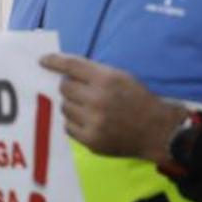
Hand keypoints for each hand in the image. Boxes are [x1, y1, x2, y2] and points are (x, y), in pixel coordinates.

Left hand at [41, 53, 188, 164]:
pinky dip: (75, 123)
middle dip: (69, 88)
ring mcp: (94, 122)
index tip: (42, 61)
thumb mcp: (120, 77)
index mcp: (107, 79)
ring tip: (91, 109)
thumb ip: (92, 72)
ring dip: (72, 106)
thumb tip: (59, 71)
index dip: (54, 61)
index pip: (71, 65)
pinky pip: (67, 126)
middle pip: (64, 88)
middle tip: (82, 93)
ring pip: (64, 107)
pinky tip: (90, 122)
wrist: (158, 131)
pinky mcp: (91, 140)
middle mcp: (98, 100)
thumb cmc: (137, 100)